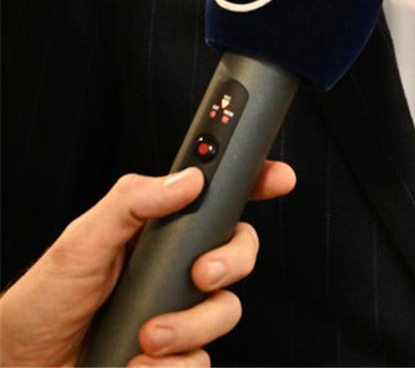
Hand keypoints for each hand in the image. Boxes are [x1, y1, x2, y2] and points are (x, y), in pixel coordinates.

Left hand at [0, 161, 295, 366]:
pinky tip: (139, 363)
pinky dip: (174, 366)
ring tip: (149, 335)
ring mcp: (178, 313)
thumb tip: (188, 180)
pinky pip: (201, 362)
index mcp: (162, 230)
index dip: (255, 184)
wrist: (22, 365)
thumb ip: (134, 201)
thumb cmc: (45, 299)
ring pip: (226, 312)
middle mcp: (177, 268)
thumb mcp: (83, 239)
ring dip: (191, 327)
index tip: (278, 178)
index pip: (219, 200)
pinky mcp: (172, 359)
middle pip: (241, 252)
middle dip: (233, 261)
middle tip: (201, 275)